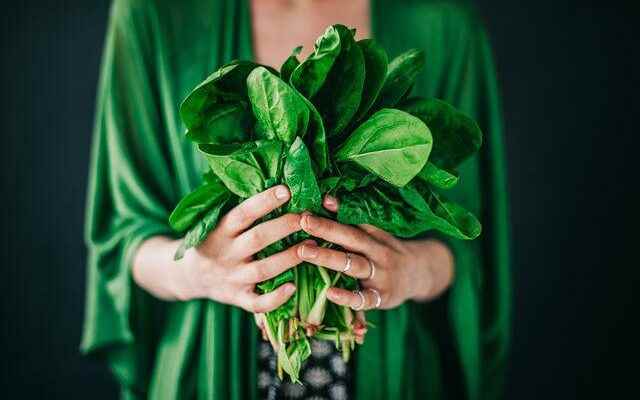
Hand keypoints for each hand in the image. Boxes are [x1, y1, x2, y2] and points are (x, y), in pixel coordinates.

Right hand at [176, 185, 308, 312]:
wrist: (189, 276)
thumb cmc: (214, 241)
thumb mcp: (217, 222)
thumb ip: (241, 209)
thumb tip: (272, 179)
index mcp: (219, 231)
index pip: (242, 214)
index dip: (264, 202)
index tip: (286, 190)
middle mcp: (226, 254)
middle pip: (258, 239)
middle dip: (285, 227)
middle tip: (308, 217)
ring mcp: (232, 278)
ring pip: (263, 269)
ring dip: (289, 258)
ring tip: (312, 246)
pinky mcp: (237, 298)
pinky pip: (257, 303)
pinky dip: (275, 298)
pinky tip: (293, 287)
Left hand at [296, 195, 454, 309]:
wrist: (420, 275)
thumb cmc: (386, 252)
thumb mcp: (374, 235)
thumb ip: (350, 220)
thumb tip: (325, 199)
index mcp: (374, 236)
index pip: (351, 223)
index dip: (330, 216)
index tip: (306, 211)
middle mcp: (378, 253)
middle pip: (351, 239)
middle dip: (326, 230)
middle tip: (302, 222)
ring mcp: (380, 276)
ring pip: (354, 265)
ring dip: (328, 258)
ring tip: (304, 251)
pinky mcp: (381, 298)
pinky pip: (363, 299)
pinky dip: (347, 297)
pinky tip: (329, 293)